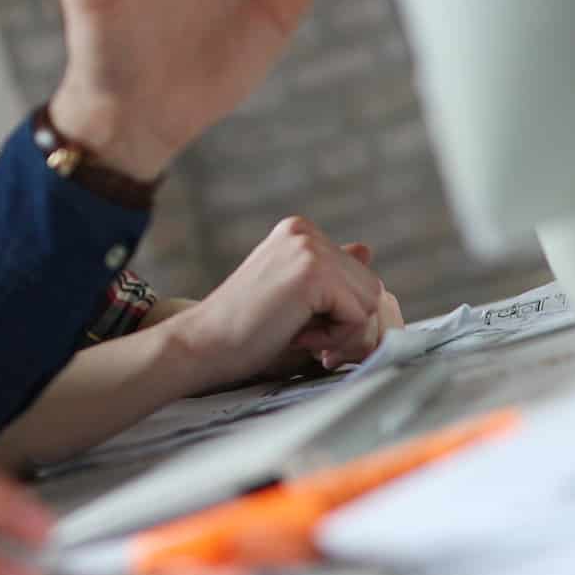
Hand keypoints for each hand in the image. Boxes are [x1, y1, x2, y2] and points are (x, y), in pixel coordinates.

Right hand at [163, 216, 394, 391]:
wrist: (204, 343)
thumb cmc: (244, 327)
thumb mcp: (294, 294)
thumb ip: (330, 272)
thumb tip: (367, 249)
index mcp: (298, 231)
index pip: (358, 273)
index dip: (337, 310)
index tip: (300, 323)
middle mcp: (305, 231)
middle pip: (370, 285)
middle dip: (344, 321)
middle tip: (301, 333)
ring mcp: (309, 249)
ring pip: (370, 300)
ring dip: (341, 330)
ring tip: (297, 332)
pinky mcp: (313, 273)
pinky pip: (358, 315)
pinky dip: (334, 337)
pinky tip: (298, 335)